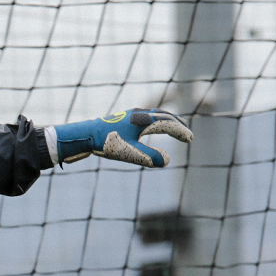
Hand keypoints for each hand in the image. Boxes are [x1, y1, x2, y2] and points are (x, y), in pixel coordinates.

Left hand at [51, 108, 193, 167]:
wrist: (85, 134)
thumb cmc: (107, 143)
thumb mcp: (129, 153)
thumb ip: (149, 157)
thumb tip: (167, 161)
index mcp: (144, 120)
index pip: (168, 124)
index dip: (180, 132)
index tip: (190, 139)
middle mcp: (140, 113)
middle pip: (164, 116)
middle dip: (177, 125)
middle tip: (187, 134)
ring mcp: (131, 114)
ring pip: (155, 114)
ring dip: (167, 120)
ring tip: (174, 128)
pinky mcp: (124, 118)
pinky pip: (146, 116)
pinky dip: (156, 120)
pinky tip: (151, 127)